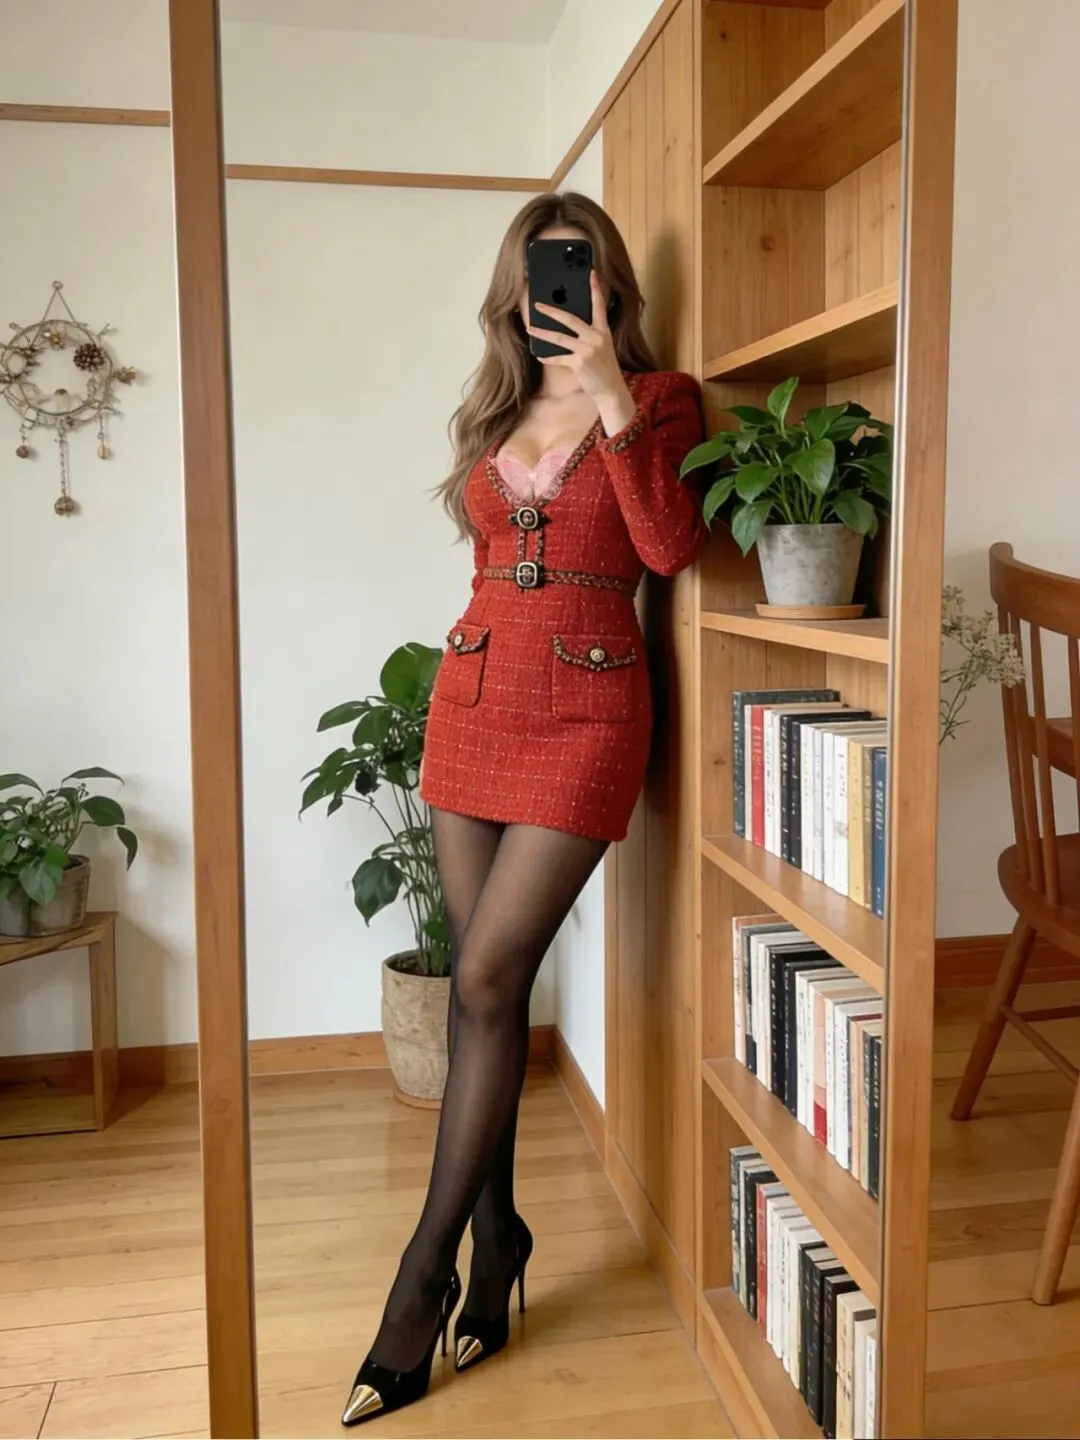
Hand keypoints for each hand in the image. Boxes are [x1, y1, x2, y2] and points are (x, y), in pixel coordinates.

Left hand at [527, 272, 636, 432]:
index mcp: (603, 330)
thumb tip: (568, 326)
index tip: (590, 272)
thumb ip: (589, 335)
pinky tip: (540, 356)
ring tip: (530, 327)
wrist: (610, 389)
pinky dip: (548, 358)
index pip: (599, 305)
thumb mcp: (602, 347)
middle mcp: (596, 337)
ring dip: (542, 332)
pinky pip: (558, 358)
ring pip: (559, 337)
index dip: (595, 288)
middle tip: (538, 304)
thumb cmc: (604, 368)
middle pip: (570, 318)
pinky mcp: (579, 362)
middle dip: (551, 311)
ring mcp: (587, 349)